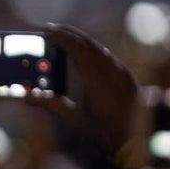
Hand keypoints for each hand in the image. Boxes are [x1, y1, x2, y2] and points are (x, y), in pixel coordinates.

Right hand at [26, 24, 137, 156]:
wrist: (141, 138)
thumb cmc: (107, 131)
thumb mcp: (75, 118)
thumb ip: (51, 104)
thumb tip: (28, 97)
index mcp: (95, 77)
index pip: (75, 46)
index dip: (60, 35)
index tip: (46, 30)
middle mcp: (109, 69)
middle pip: (86, 42)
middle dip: (68, 33)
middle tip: (52, 29)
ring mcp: (119, 71)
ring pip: (98, 47)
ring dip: (81, 41)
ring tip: (66, 39)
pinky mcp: (125, 75)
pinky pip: (107, 55)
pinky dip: (92, 49)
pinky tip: (86, 55)